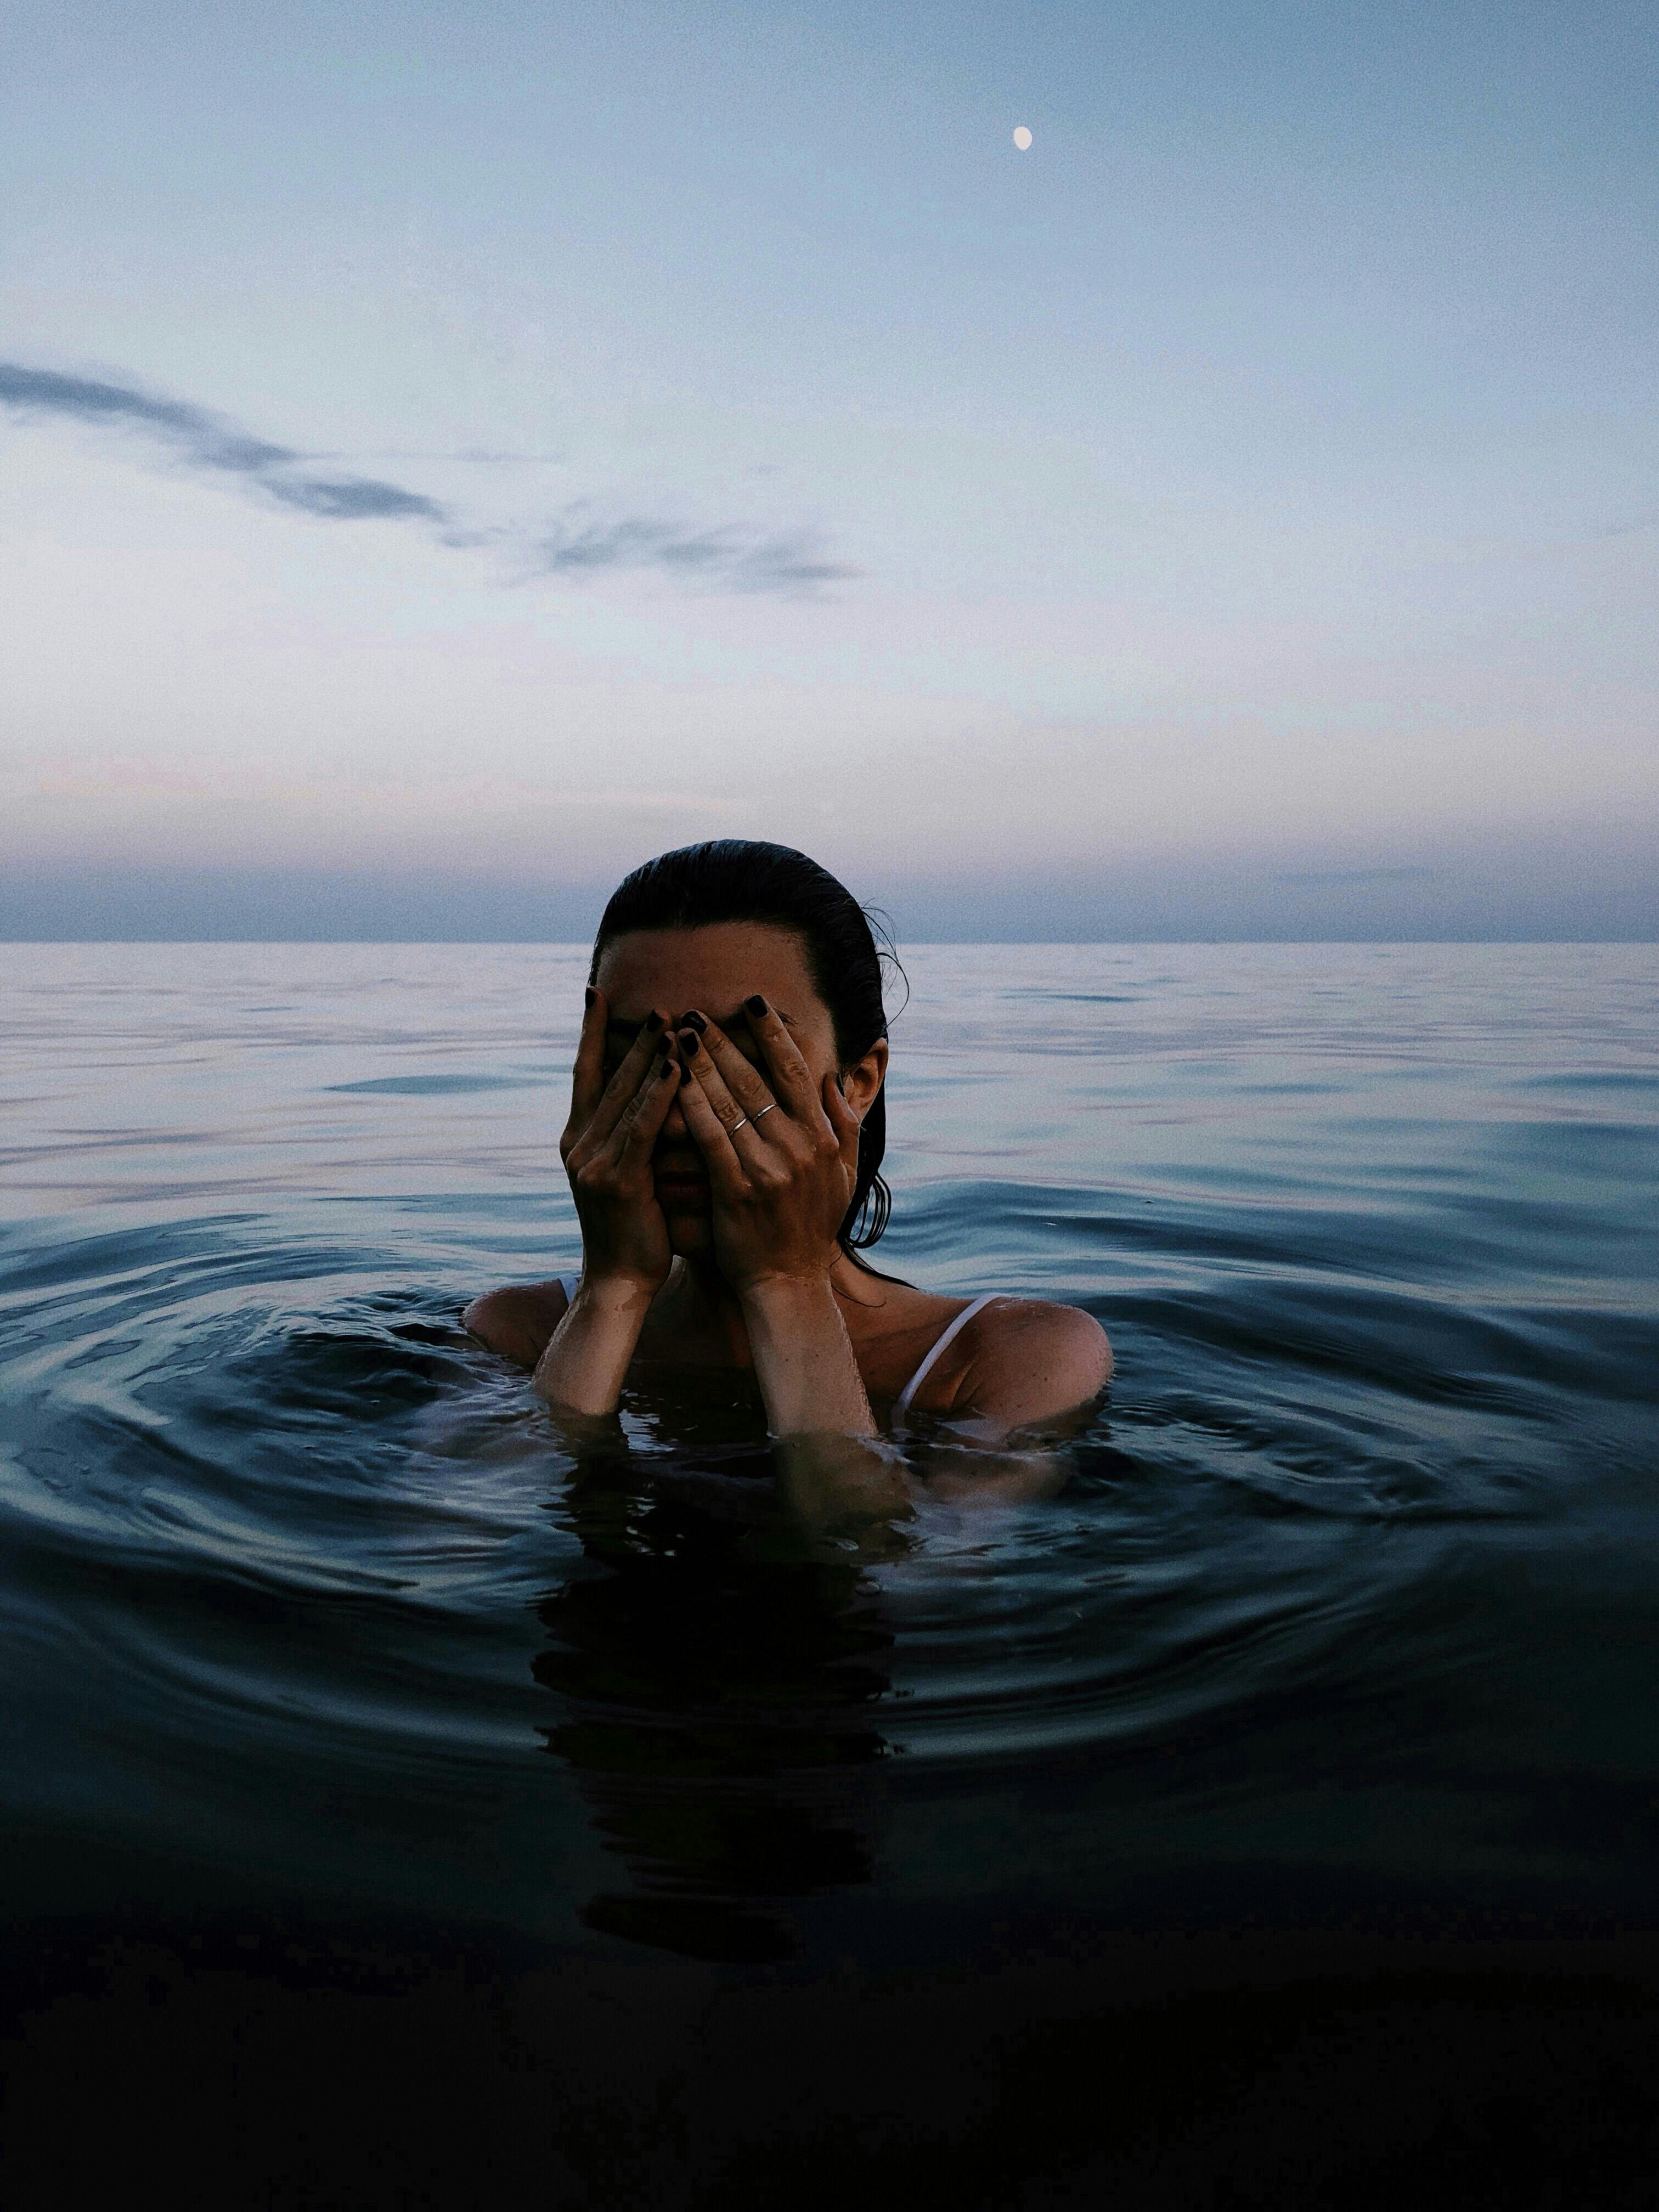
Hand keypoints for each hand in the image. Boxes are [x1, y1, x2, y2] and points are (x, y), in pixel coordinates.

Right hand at [560, 988, 681, 1292]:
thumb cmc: (634, 1228)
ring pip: (624, 1097)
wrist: (618, 1280)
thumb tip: (657, 1092)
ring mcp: (593, 1163)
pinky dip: (658, 1095)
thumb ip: (633, 1134)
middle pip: (607, 1078)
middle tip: (655, 1001)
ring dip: (647, 1056)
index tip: (596, 992)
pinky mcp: (616, 1182)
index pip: (585, 1074)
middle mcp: (579, 1145)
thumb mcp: (628, 1173)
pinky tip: (677, 1068)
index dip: (590, 1033)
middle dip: (631, 1037)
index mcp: (580, 1140)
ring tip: (670, 1021)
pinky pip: (641, 1128)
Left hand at [672, 997, 860, 1296]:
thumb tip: (834, 1080)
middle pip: (756, 1080)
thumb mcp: (844, 1176)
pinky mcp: (737, 1190)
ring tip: (680, 1034)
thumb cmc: (812, 1227)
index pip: (796, 1072)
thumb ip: (844, 1126)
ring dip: (703, 1064)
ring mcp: (768, 1168)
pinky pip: (711, 1138)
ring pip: (730, 1103)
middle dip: (725, 1041)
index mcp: (822, 1138)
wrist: (788, 1281)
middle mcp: (798, 1147)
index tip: (754, 1003)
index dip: (773, 1034)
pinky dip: (692, 1106)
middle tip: (698, 1011)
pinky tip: (673, 1082)